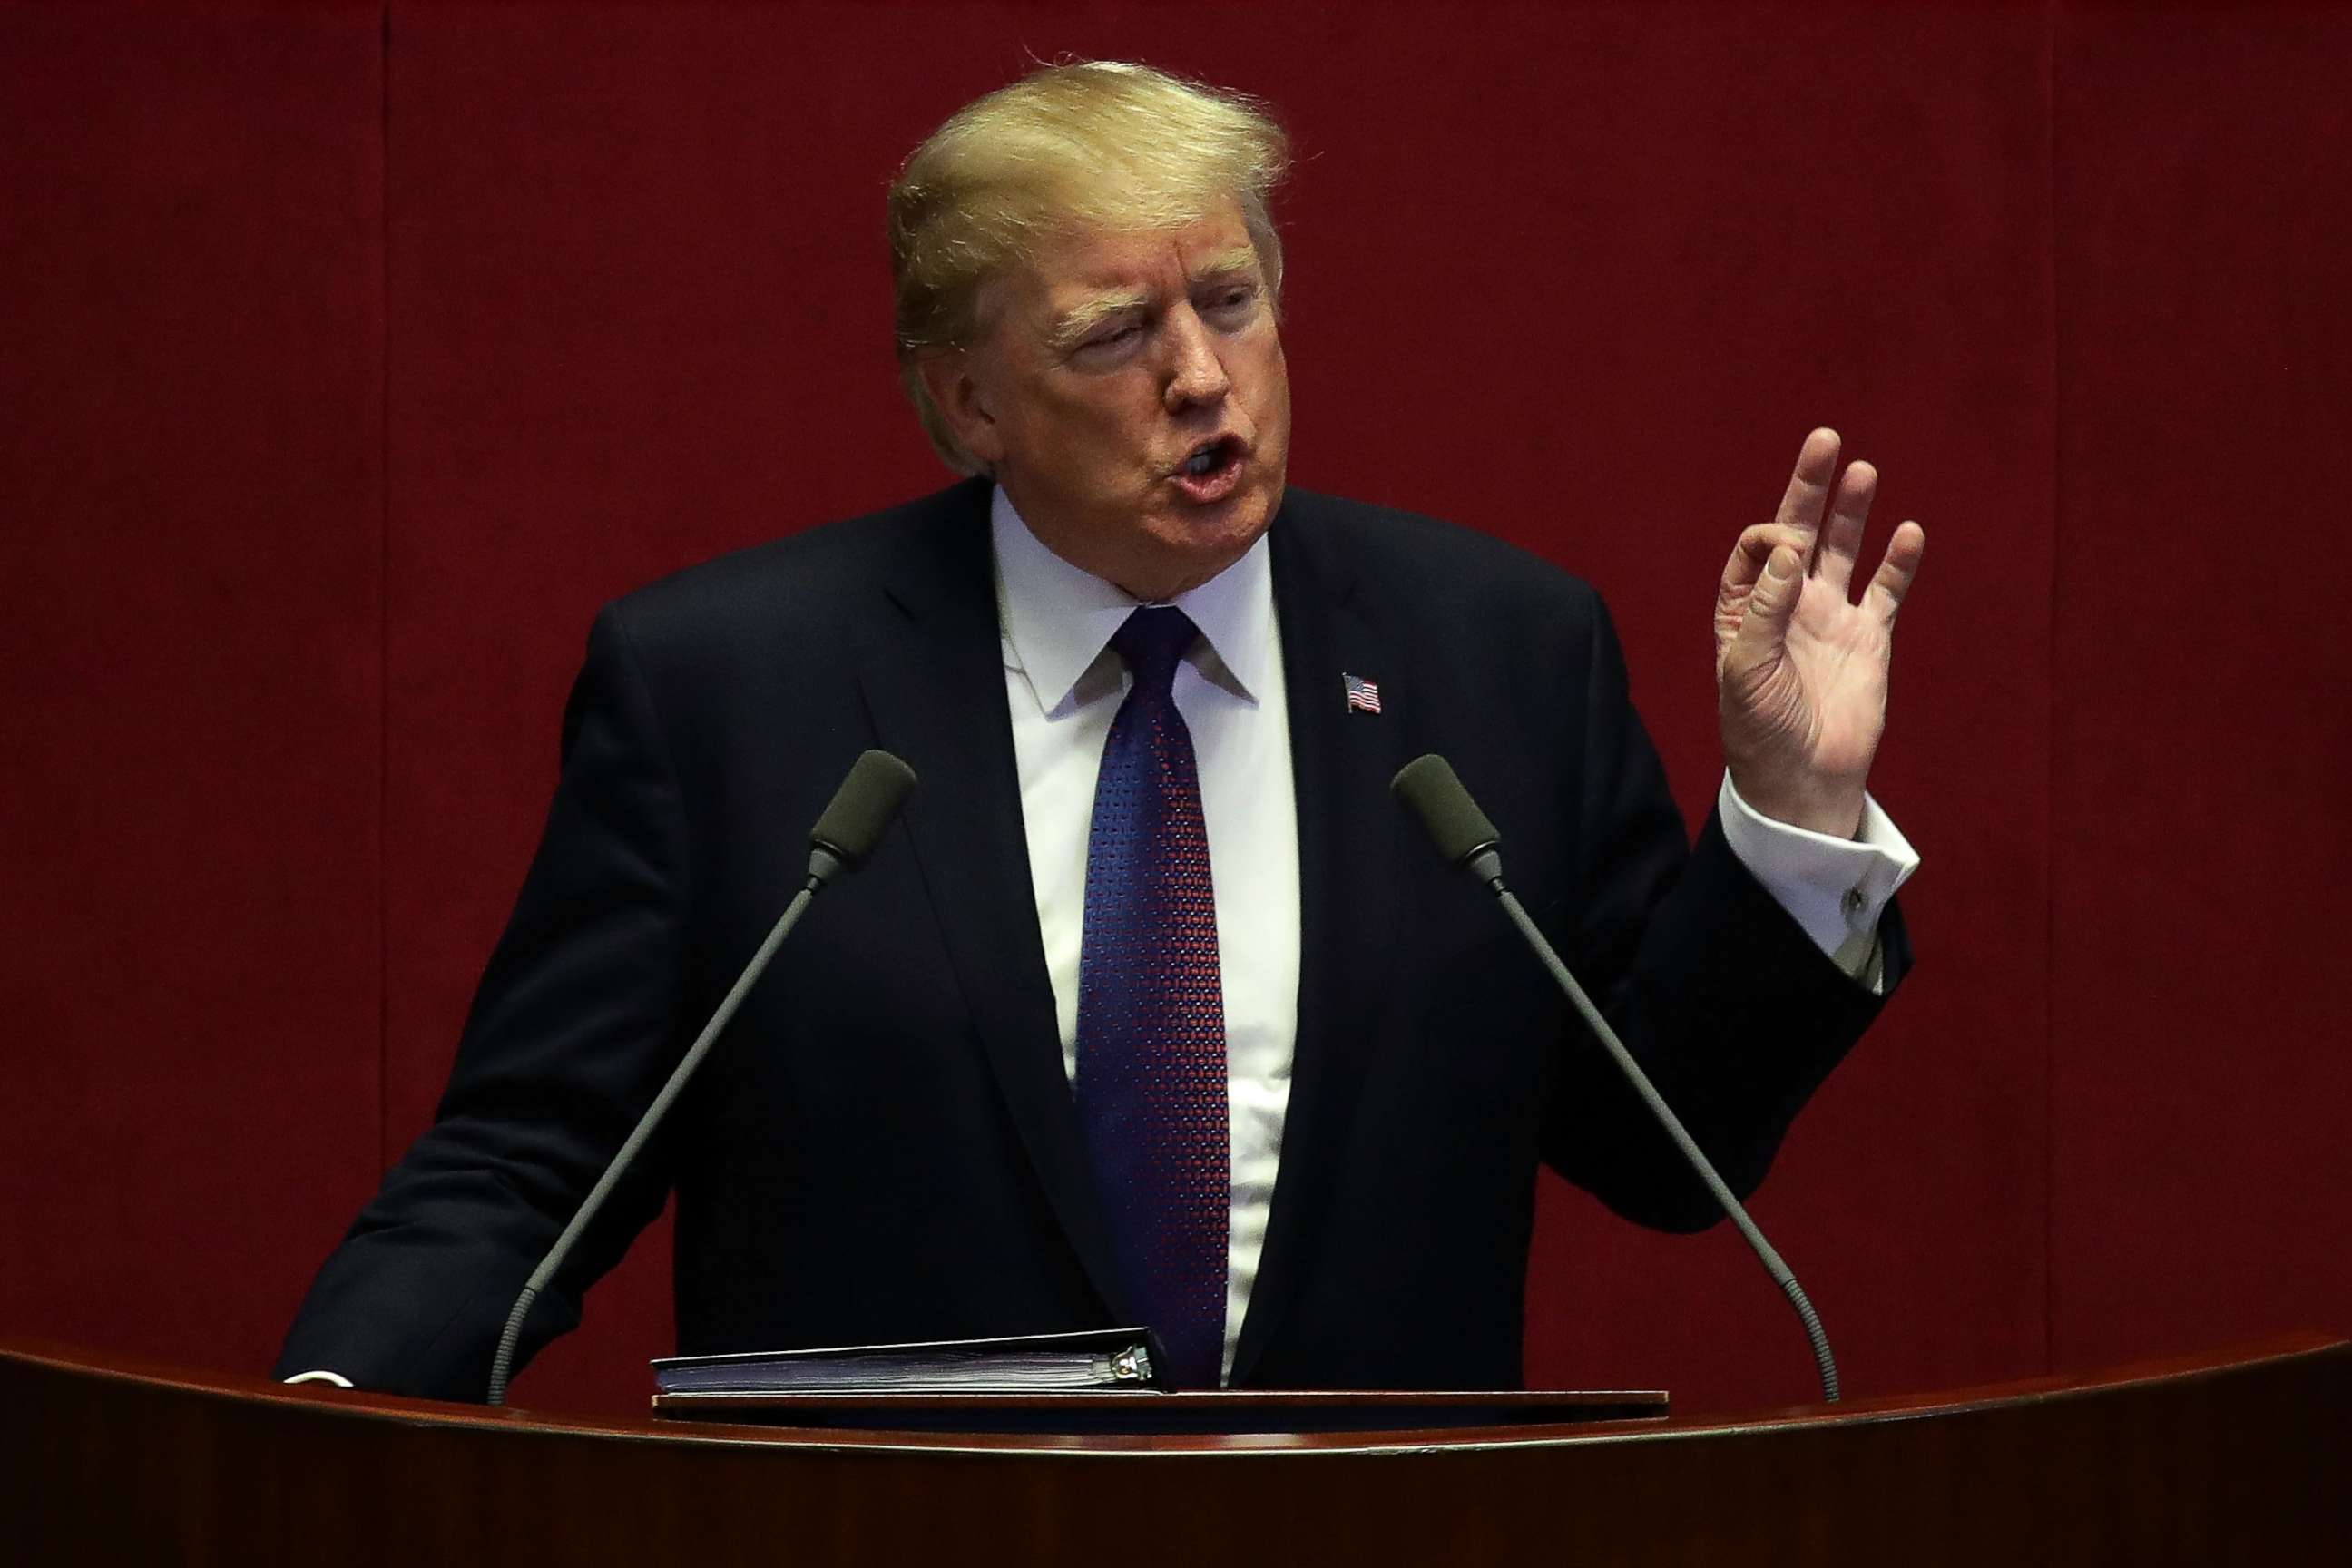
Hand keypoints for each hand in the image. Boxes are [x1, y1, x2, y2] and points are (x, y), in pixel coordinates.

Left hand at [1714, 428, 1924, 837]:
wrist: (1802, 779)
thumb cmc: (1760, 729)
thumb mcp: (1747, 668)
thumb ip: (1766, 608)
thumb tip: (1790, 549)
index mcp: (1746, 609)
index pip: (1757, 549)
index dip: (1770, 536)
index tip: (1787, 546)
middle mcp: (1788, 605)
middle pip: (1801, 533)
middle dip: (1810, 488)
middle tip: (1825, 440)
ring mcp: (1831, 618)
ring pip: (1844, 551)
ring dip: (1852, 512)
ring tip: (1863, 470)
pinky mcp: (1869, 639)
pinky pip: (1886, 591)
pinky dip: (1898, 562)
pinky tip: (1908, 532)